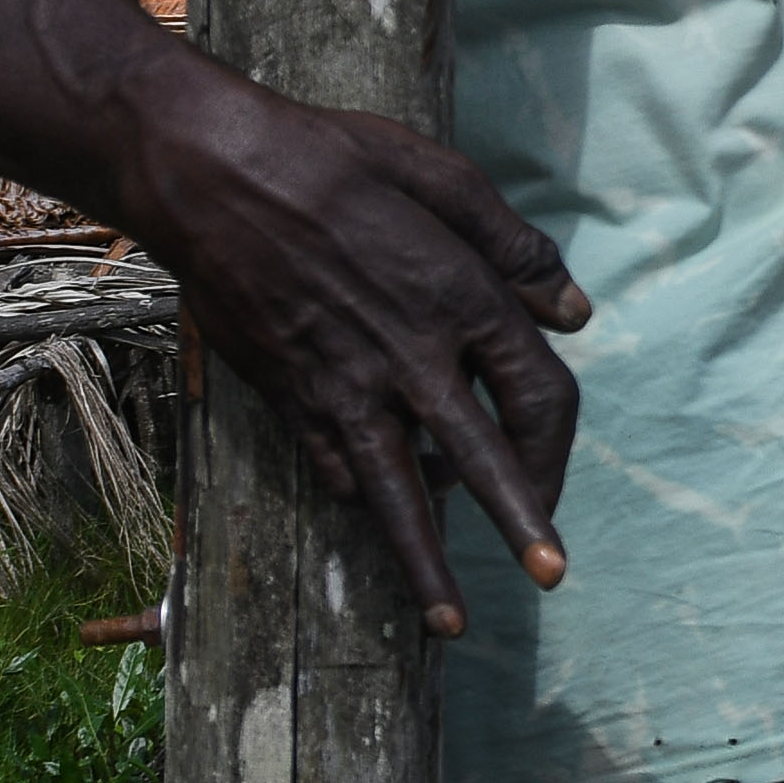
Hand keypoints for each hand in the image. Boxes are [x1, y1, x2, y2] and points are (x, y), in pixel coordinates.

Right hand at [129, 60, 590, 634]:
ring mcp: (346, 384)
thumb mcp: (444, 177)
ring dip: (426, 561)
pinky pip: (334, 468)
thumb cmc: (332, 161)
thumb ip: (515, 249)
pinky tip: (378, 527)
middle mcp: (413, 356)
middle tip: (550, 578)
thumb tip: (575, 313)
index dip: (560, 443)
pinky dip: (361, 502)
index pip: (541, 393)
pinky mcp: (288, 395)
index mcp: (464, 300)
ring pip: (399, 492)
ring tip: (449, 621)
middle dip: (521, 525)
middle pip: (486, 460)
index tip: (562, 476)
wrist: (208, 175)